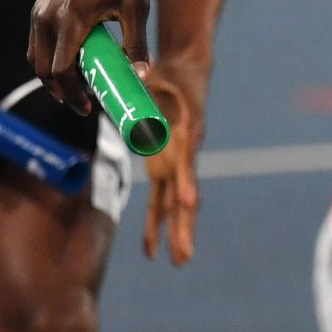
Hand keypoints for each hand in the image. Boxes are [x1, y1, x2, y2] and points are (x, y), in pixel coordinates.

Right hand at [29, 0, 150, 115]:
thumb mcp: (136, 5)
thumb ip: (136, 42)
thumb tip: (143, 74)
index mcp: (71, 22)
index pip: (62, 72)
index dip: (73, 94)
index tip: (88, 108)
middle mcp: (47, 19)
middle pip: (43, 70)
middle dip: (61, 91)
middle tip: (82, 101)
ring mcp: (39, 12)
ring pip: (36, 56)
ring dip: (51, 75)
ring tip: (76, 84)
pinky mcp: (38, 5)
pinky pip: (36, 40)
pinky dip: (47, 56)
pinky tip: (68, 58)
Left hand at [141, 66, 203, 264]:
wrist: (188, 72)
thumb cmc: (169, 71)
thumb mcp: (156, 71)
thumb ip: (147, 74)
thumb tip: (142, 68)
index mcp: (185, 132)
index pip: (188, 159)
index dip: (188, 180)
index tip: (189, 202)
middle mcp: (185, 152)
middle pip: (187, 193)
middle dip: (185, 226)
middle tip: (184, 256)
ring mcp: (176, 161)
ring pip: (178, 203)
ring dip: (177, 233)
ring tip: (178, 263)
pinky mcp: (165, 165)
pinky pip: (162, 200)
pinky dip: (156, 224)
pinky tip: (150, 250)